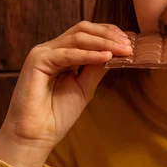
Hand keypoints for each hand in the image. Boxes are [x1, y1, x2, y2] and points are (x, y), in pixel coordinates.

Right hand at [0, 21, 132, 166]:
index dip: (109, 34)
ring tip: (122, 50)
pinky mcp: (37, 61)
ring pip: (77, 38)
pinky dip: (88, 54)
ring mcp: (43, 53)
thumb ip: (97, 68)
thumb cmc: (57, 114)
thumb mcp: (85, 87)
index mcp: (62, 54)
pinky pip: (67, 54)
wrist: (36, 136)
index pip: (87, 34)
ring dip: (103, 42)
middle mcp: (52, 49)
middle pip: (83, 30)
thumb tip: (116, 52)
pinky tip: (106, 57)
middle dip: (108, 35)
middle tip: (129, 44)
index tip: (130, 42)